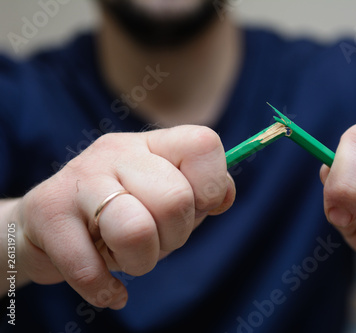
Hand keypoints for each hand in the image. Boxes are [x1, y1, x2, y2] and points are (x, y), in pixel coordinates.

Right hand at [14, 126, 234, 308]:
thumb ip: (203, 194)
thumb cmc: (122, 214)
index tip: (195, 209)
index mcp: (154, 144)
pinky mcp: (47, 212)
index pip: (204, 145)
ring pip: (135, 231)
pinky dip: (105, 290)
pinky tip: (110, 290)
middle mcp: (117, 152)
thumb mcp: (168, 198)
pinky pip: (88, 267)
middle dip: (174, 237)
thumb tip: (223, 197)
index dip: (210, 187)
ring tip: (127, 256)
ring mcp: (80, 178)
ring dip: (140, 261)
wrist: (46, 225)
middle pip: (175, 199)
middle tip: (155, 240)